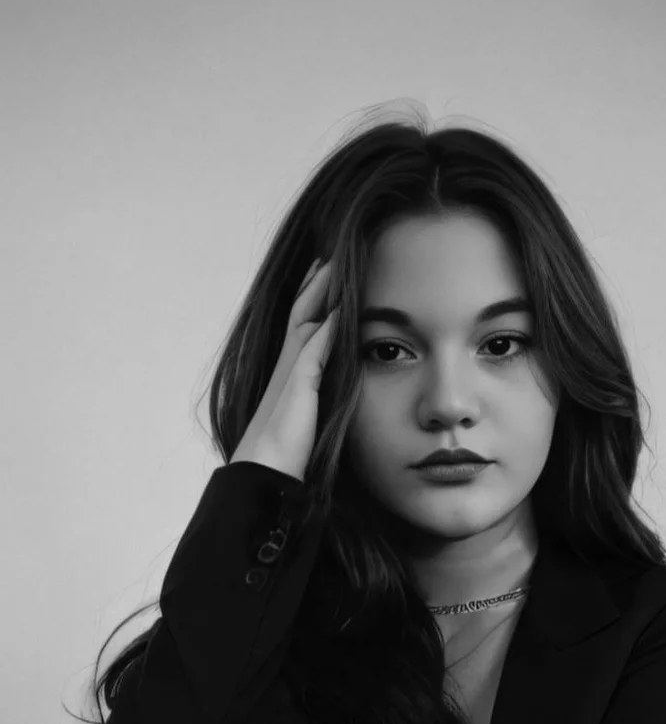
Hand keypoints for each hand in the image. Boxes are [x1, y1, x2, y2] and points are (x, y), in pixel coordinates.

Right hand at [230, 256, 339, 480]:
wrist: (266, 470)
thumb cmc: (286, 451)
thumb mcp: (308, 414)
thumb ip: (317, 395)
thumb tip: (330, 387)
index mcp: (291, 371)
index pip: (303, 323)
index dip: (314, 298)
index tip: (326, 274)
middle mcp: (288, 364)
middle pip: (301, 310)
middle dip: (315, 282)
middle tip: (328, 253)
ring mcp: (291, 372)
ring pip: (305, 319)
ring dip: (320, 293)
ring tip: (335, 264)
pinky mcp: (298, 385)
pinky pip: (314, 348)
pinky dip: (327, 328)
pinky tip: (340, 310)